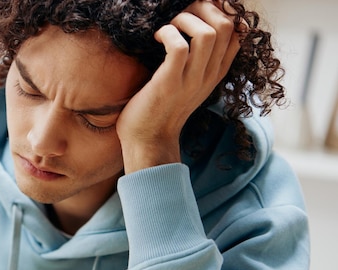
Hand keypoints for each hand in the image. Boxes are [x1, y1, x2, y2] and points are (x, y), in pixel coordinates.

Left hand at [117, 0, 243, 172]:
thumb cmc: (162, 107)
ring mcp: (191, 80)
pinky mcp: (169, 84)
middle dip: (203, 8)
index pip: (237, 31)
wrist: (149, 140)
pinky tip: (157, 38)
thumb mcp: (189, 81)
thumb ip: (199, 58)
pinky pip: (178, 46)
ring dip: (184, 19)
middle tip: (182, 15)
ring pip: (206, 33)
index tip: (199, 11)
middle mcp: (209, 74)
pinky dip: (168, 33)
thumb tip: (197, 24)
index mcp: (216, 71)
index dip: (221, 12)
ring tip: (170, 27)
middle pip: (226, 25)